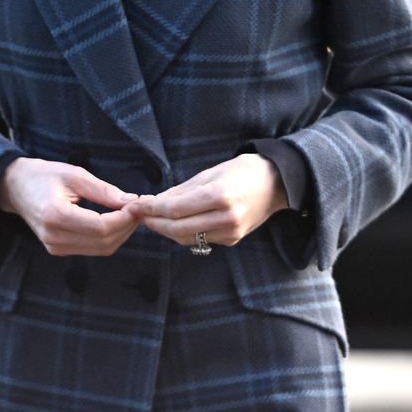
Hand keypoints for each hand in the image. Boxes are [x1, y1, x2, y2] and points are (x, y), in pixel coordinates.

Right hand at [0, 157, 138, 255]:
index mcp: (56, 215)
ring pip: (101, 249)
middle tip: (138, 209)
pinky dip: (108, 238)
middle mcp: (54, 237)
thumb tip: (131, 201)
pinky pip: (92, 249)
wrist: (15, 187)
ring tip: (130, 214)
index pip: (101, 227)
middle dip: (126, 227)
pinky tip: (116, 221)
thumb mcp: (75, 174)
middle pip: (104, 242)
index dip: (124, 218)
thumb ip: (104, 190)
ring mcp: (55, 247)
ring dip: (120, 234)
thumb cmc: (44, 175)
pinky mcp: (58, 250)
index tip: (137, 205)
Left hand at [126, 154, 287, 247]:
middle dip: (154, 223)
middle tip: (137, 215)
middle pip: (177, 228)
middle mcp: (225, 218)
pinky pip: (200, 240)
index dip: (151, 209)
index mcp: (219, 196)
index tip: (135, 206)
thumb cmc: (242, 171)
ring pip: (186, 238)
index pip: (175, 209)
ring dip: (165, 230)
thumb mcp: (210, 173)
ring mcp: (230, 233)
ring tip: (151, 219)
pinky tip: (173, 224)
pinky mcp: (232, 241)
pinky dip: (183, 233)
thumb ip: (182, 190)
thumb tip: (155, 201)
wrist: (276, 183)